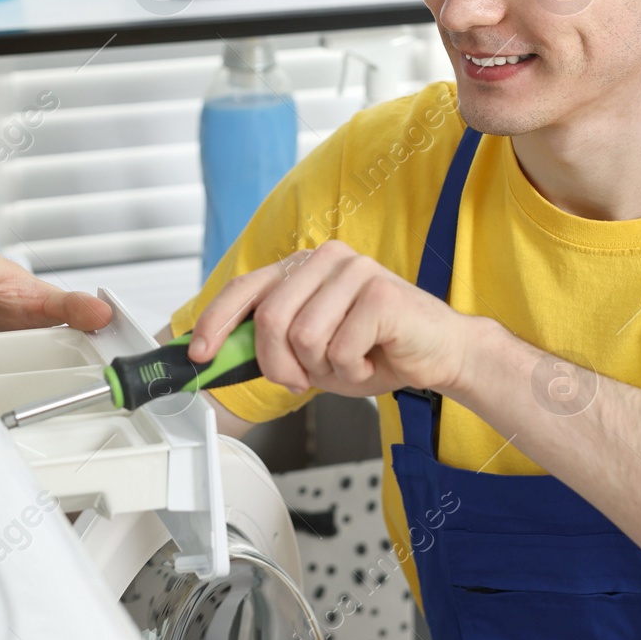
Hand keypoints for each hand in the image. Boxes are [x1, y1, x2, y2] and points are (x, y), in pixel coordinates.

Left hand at [187, 240, 478, 397]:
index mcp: (306, 267)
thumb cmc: (378, 349)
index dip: (216, 322)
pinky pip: (338, 349)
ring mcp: (354, 271)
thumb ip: (273, 344)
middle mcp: (327, 259)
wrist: (440, 354)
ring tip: (349, 363)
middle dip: (277, 364)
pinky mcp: (379, 292)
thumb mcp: (313, 351)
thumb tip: (221, 357)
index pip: (246, 287)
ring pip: (302, 338)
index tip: (200, 353)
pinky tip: (371, 360)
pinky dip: (352, 371)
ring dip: (322, 369)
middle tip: (300, 380)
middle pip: (269, 318)